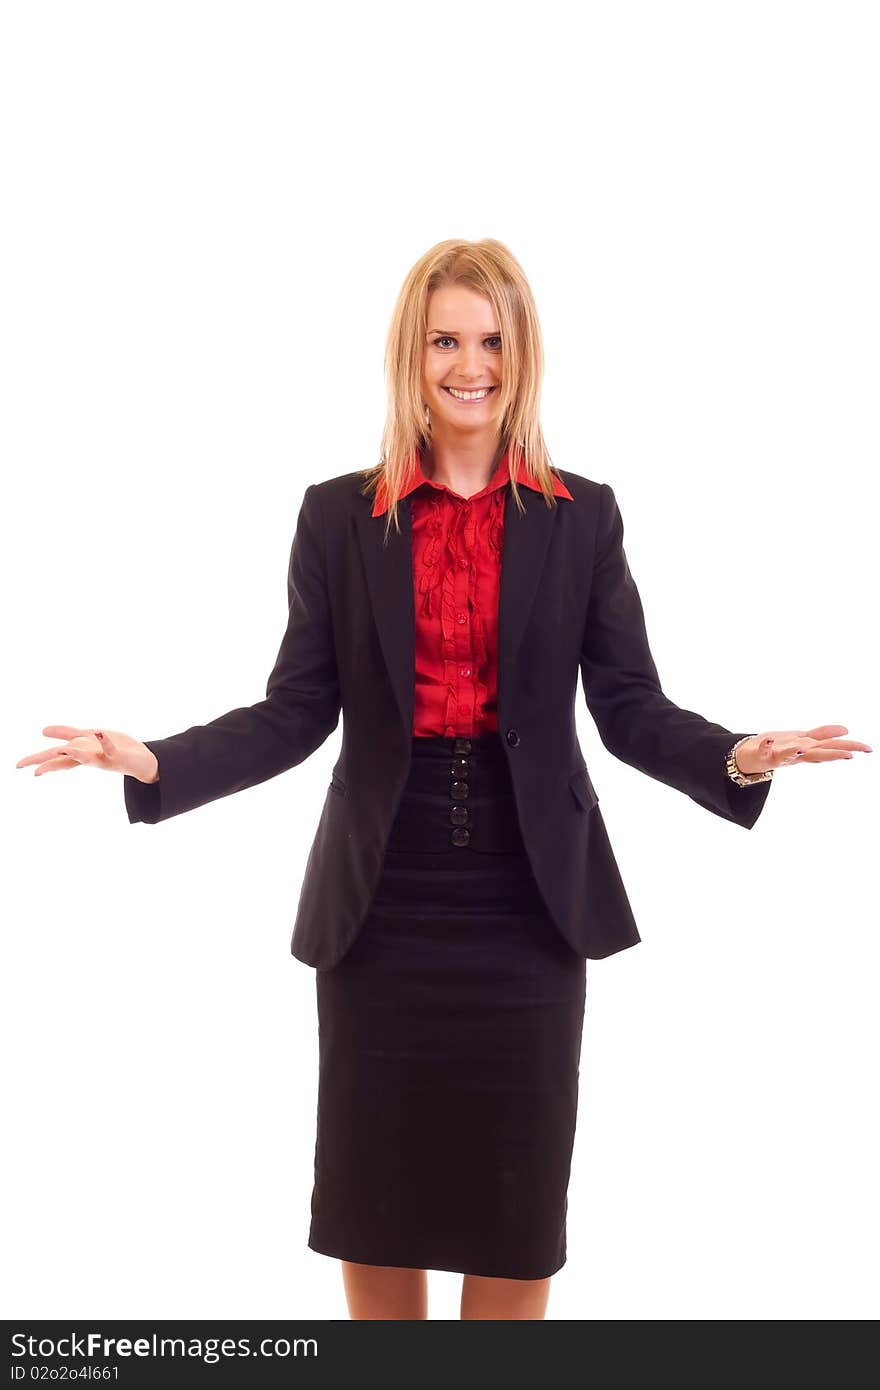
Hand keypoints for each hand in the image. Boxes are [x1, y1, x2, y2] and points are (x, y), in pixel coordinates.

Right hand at [15, 726, 159, 783]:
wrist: (143, 761)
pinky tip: (99, 733)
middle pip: (65, 760)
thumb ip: (66, 733)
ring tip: (62, 751)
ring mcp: (102, 758)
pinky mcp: (117, 756)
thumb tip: (43, 731)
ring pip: (86, 758)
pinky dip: (105, 742)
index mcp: (80, 752)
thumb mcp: (87, 737)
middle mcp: (88, 758)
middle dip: (48, 763)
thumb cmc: (114, 747)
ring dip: (76, 754)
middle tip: (32, 770)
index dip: (39, 760)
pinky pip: (110, 748)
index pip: (55, 757)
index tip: (20, 766)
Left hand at [735, 724, 871, 774]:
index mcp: (808, 748)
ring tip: (803, 748)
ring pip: (790, 755)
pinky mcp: (763, 754)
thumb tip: (846, 730)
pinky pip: (764, 749)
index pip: (832, 747)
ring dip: (797, 752)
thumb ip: (823, 734)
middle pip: (817, 754)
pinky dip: (766, 745)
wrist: (751, 757)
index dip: (850, 747)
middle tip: (850, 755)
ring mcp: (780, 756)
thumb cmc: (780, 747)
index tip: (868, 749)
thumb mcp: (804, 739)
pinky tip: (769, 740)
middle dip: (833, 753)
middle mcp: (797, 754)